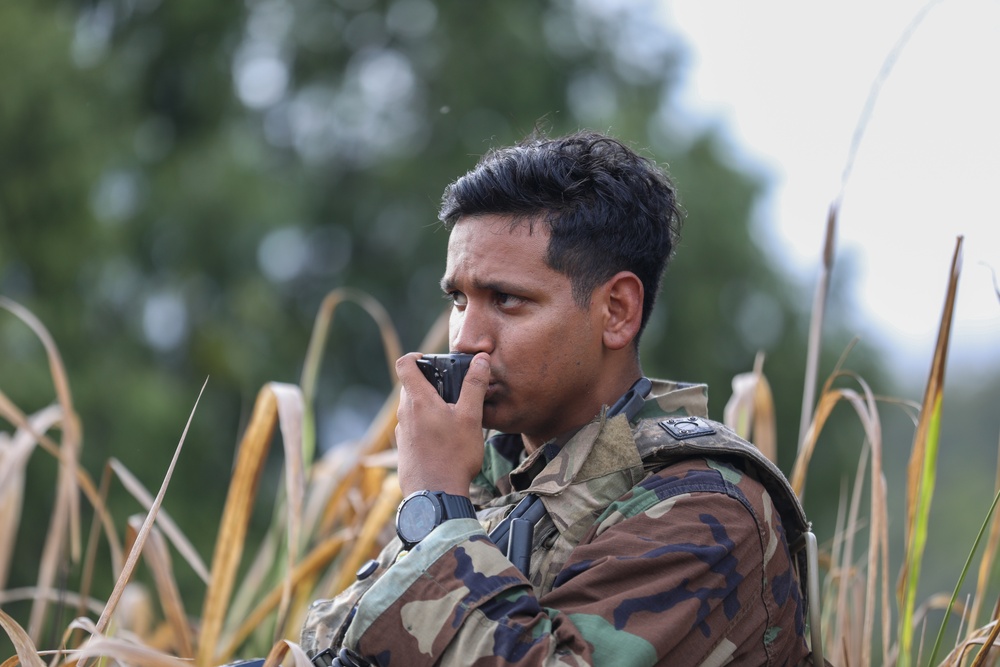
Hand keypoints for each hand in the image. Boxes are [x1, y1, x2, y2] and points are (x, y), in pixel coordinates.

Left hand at [394, 352, 490, 496]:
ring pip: (412, 410)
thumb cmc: (454, 455)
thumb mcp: (470, 418)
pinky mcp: (403, 451)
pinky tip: (444, 442)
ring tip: (452, 419)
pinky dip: (425, 427)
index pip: (404, 365)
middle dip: (428, 385)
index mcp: (418, 401)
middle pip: (410, 388)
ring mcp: (402, 434)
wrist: (436, 496)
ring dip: (428, 408)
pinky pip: (412, 430)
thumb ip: (474, 386)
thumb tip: (481, 359)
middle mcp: (404, 414)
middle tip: (452, 392)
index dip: (415, 356)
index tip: (429, 360)